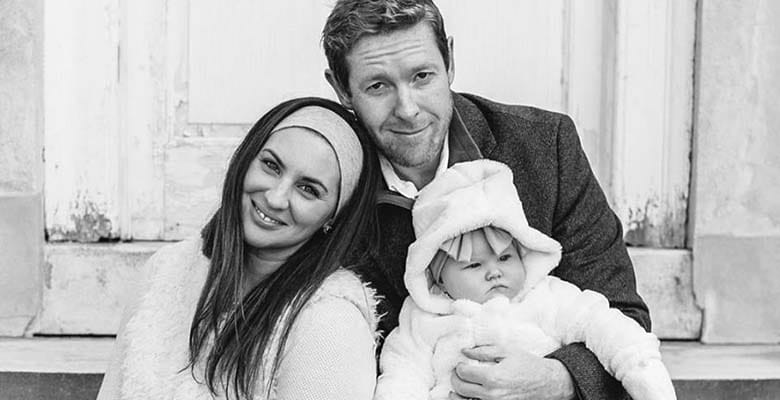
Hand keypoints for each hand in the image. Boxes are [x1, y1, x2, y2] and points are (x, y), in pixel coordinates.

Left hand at [449, 345, 574, 399]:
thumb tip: (465, 351)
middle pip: (461, 389)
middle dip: (456, 378)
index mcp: (493, 377)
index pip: (463, 373)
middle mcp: (491, 394)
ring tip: (460, 385)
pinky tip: (470, 396)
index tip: (461, 364)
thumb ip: (483, 352)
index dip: (459, 367)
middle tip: (459, 372)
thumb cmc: (528, 365)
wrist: (547, 383)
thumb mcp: (506, 352)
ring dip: (458, 394)